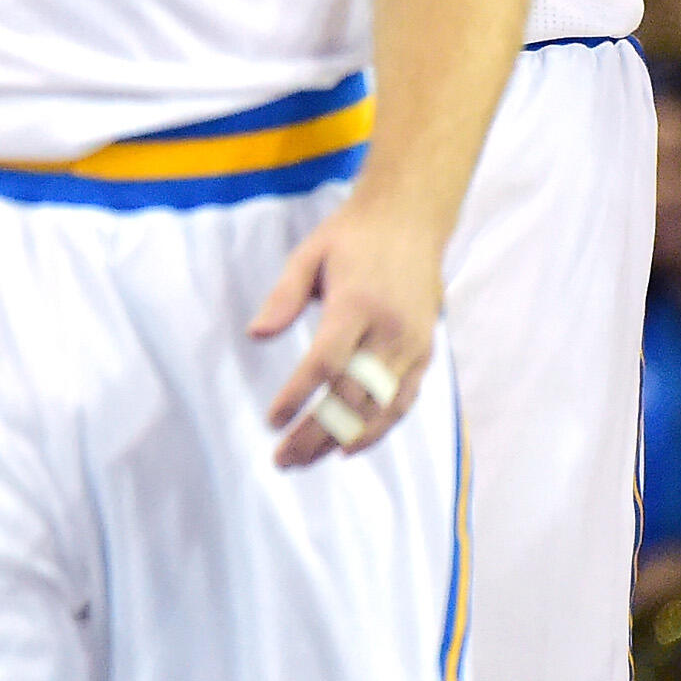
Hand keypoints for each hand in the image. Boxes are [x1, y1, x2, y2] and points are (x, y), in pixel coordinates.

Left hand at [250, 191, 445, 467]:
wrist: (411, 220)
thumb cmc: (352, 236)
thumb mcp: (309, 254)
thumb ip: (283, 296)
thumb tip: (255, 334)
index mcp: (358, 303)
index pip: (326, 363)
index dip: (298, 396)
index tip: (271, 421)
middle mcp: (391, 330)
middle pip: (353, 396)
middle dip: (316, 432)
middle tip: (283, 460)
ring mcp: (413, 345)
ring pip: (380, 408)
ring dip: (344, 439)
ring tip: (308, 460)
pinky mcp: (425, 353)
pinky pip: (403, 401)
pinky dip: (379, 428)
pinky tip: (349, 445)